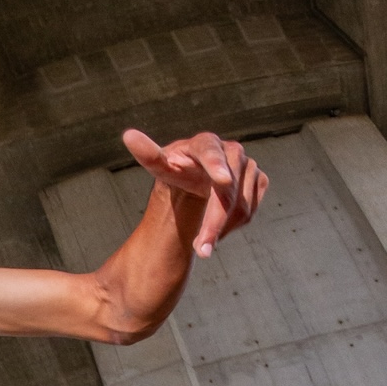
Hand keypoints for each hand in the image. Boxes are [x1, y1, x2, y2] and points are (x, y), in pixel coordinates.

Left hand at [121, 128, 267, 257]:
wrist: (195, 180)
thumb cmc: (175, 171)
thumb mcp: (160, 166)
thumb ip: (148, 154)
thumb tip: (128, 135)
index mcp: (205, 143)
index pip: (210, 152)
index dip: (216, 166)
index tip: (221, 181)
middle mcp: (230, 151)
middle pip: (228, 191)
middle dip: (214, 222)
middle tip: (201, 250)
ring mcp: (248, 166)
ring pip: (241, 205)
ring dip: (221, 228)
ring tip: (202, 239)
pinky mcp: (258, 181)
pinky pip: (250, 210)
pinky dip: (233, 225)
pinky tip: (217, 226)